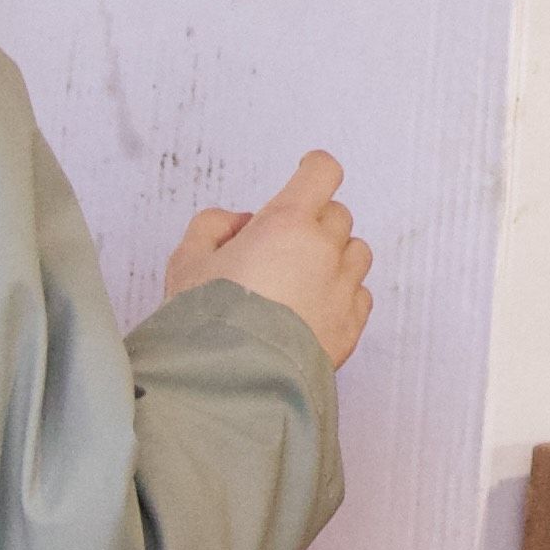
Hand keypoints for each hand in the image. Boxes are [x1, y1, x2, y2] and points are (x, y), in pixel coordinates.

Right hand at [164, 149, 375, 372]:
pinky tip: (314, 308)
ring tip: (300, 279)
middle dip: (313, 222)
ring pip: (356, 252)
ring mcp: (343, 287)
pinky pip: (361, 294)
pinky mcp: (352, 324)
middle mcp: (324, 249)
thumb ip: (213, 227)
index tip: (308, 170)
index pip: (321, 174)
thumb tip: (239, 222)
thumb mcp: (188, 260)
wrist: (232, 379)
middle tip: (283, 244)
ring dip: (334, 256)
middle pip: (337, 214)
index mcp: (287, 222)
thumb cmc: (207, 321)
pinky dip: (343, 294)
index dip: (314, 169)